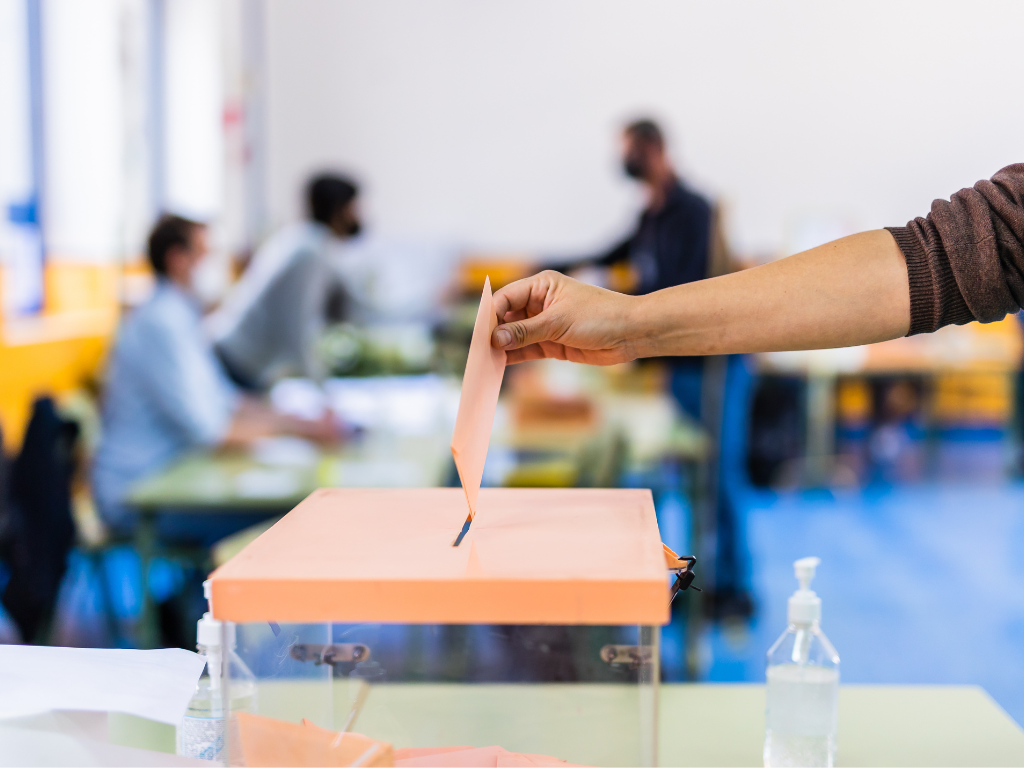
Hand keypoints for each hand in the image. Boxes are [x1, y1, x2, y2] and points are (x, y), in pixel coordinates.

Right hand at [490, 271, 640, 364]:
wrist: (631, 333)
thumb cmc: (600, 316)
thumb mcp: (558, 322)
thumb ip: (526, 331)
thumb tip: (496, 338)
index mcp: (540, 286)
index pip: (506, 298)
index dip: (491, 315)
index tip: (480, 333)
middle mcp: (539, 303)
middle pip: (507, 318)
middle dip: (493, 333)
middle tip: (478, 350)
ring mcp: (545, 324)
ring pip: (515, 336)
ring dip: (502, 348)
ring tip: (484, 361)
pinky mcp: (552, 344)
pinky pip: (526, 350)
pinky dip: (514, 357)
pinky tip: (499, 365)